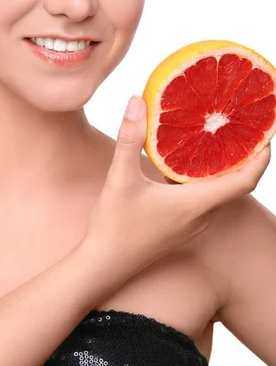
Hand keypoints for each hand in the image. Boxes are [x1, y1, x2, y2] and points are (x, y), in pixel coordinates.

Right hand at [83, 96, 270, 281]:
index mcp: (196, 204)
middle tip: (242, 128)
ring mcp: (193, 224)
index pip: (245, 181)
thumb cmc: (114, 226)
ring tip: (220, 140)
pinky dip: (207, 180)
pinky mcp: (183, 227)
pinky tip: (189, 165)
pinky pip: (206, 200)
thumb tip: (137, 101)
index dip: (260, 158)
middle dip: (245, 158)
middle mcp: (202, 216)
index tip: (265, 134)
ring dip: (226, 169)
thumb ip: (130, 138)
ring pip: (221, 193)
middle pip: (237, 185)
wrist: (105, 264)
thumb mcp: (120, 178)